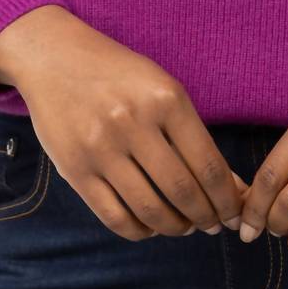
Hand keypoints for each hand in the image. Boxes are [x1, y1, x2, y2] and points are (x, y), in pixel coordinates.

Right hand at [0, 6, 246, 240]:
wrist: (54, 58)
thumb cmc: (119, 75)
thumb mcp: (163, 88)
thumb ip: (194, 136)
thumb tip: (231, 188)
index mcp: (165, 99)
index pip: (209, 165)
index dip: (227, 200)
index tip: (234, 213)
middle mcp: (133, 123)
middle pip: (183, 191)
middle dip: (206, 217)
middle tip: (213, 225)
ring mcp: (101, 148)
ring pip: (150, 209)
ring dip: (175, 227)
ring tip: (184, 227)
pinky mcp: (74, 168)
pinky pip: (114, 216)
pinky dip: (139, 230)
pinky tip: (149, 226)